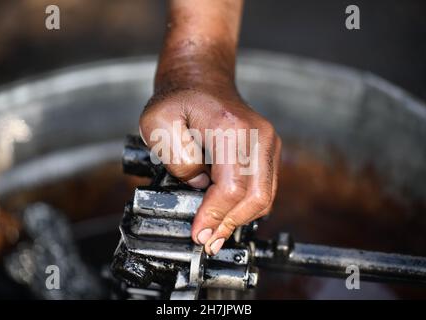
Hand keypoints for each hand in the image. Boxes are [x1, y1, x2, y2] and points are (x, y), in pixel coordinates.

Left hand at [139, 85, 280, 254]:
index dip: (214, 216)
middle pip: (256, 196)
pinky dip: (247, 206)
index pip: (232, 187)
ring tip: (215, 232)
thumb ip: (178, 159)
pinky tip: (227, 214)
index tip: (198, 233)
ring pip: (264, 196)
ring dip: (239, 218)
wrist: (201, 77)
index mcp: (232, 128)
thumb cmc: (178, 98)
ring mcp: (267, 141)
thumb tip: (199, 185)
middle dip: (230, 224)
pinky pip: (264, 187)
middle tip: (208, 240)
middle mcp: (258, 135)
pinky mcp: (267, 149)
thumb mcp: (158, 123)